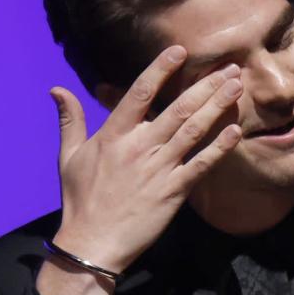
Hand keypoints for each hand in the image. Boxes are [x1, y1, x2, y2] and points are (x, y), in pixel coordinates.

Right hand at [48, 45, 243, 273]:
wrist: (93, 243)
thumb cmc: (80, 201)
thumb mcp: (68, 157)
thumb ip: (70, 120)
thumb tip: (57, 89)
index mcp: (113, 135)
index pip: (140, 92)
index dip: (161, 69)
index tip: (180, 51)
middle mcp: (139, 147)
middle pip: (178, 107)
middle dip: (206, 85)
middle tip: (229, 68)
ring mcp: (159, 169)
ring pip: (194, 130)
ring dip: (218, 106)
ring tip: (237, 87)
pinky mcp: (173, 192)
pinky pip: (201, 165)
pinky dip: (220, 147)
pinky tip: (236, 130)